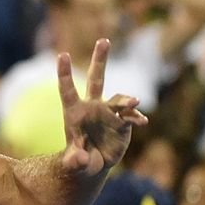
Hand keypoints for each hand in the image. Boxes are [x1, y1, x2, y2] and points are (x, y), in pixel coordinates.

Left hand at [58, 38, 147, 176]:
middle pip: (96, 78)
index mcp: (74, 112)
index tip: (63, 54)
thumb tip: (78, 159)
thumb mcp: (73, 163)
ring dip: (126, 100)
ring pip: (119, 98)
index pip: (67, 90)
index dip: (65, 73)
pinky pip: (131, 116)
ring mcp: (109, 113)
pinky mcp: (123, 123)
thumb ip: (74, 160)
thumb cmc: (78, 161)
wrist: (94, 165)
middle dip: (100, 59)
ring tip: (134, 102)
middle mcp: (92, 107)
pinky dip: (136, 117)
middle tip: (103, 40)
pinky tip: (141, 121)